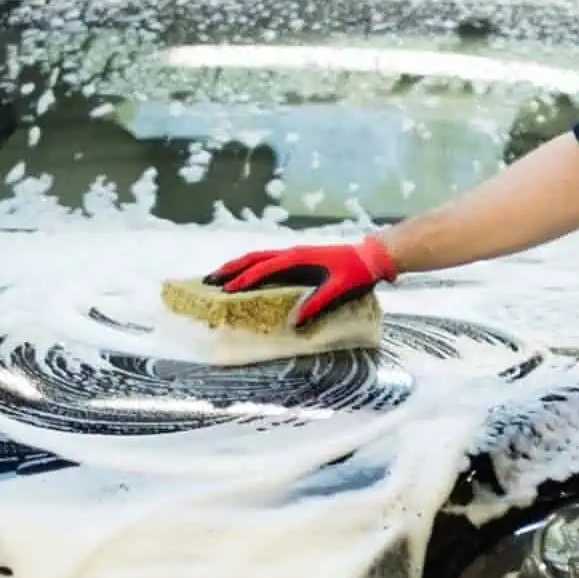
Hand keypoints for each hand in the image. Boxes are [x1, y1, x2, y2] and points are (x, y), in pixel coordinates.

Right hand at [202, 235, 397, 328]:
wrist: (370, 257)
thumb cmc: (356, 273)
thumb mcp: (339, 290)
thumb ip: (316, 304)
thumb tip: (293, 323)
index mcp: (298, 258)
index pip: (264, 268)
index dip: (244, 279)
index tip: (226, 291)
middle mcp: (292, 253)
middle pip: (253, 258)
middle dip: (230, 269)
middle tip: (208, 281)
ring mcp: (293, 255)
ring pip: (258, 258)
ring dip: (237, 267)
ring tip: (218, 278)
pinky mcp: (297, 259)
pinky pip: (268, 262)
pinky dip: (251, 268)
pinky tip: (245, 278)